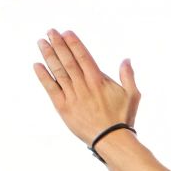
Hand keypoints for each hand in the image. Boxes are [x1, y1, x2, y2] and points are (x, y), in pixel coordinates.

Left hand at [34, 29, 141, 145]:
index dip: (73, 43)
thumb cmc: (122, 118)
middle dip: (58, 44)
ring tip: (41, 42)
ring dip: (49, 55)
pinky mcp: (63, 107)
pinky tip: (37, 65)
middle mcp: (83, 85)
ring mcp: (72, 95)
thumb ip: (128, 76)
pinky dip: (43, 76)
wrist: (111, 139)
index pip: (83, 56)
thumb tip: (126, 60)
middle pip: (68, 60)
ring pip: (58, 71)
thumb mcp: (132, 95)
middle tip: (50, 32)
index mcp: (98, 80)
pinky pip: (50, 88)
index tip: (66, 33)